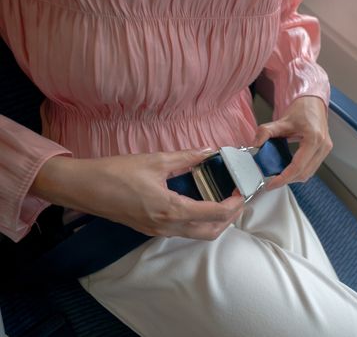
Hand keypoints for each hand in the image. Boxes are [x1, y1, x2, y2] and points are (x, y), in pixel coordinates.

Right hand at [30, 150, 244, 239]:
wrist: (84, 188)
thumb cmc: (116, 173)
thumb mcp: (156, 161)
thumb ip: (187, 158)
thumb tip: (209, 152)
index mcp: (170, 209)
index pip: (213, 214)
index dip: (233, 205)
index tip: (242, 192)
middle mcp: (167, 226)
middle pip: (210, 232)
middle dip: (229, 219)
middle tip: (238, 200)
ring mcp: (158, 231)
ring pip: (197, 234)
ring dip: (215, 222)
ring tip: (224, 201)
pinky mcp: (151, 229)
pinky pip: (183, 231)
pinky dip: (198, 221)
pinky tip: (200, 202)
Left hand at [252, 96, 332, 189]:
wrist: (313, 102)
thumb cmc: (302, 109)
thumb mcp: (281, 120)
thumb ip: (266, 132)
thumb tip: (255, 144)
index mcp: (314, 139)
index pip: (298, 166)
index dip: (284, 178)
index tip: (272, 183)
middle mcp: (323, 146)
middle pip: (304, 173)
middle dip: (287, 180)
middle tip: (272, 181)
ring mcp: (325, 149)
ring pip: (309, 173)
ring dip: (294, 177)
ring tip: (279, 175)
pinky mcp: (324, 151)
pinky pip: (312, 167)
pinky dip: (299, 171)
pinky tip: (288, 168)